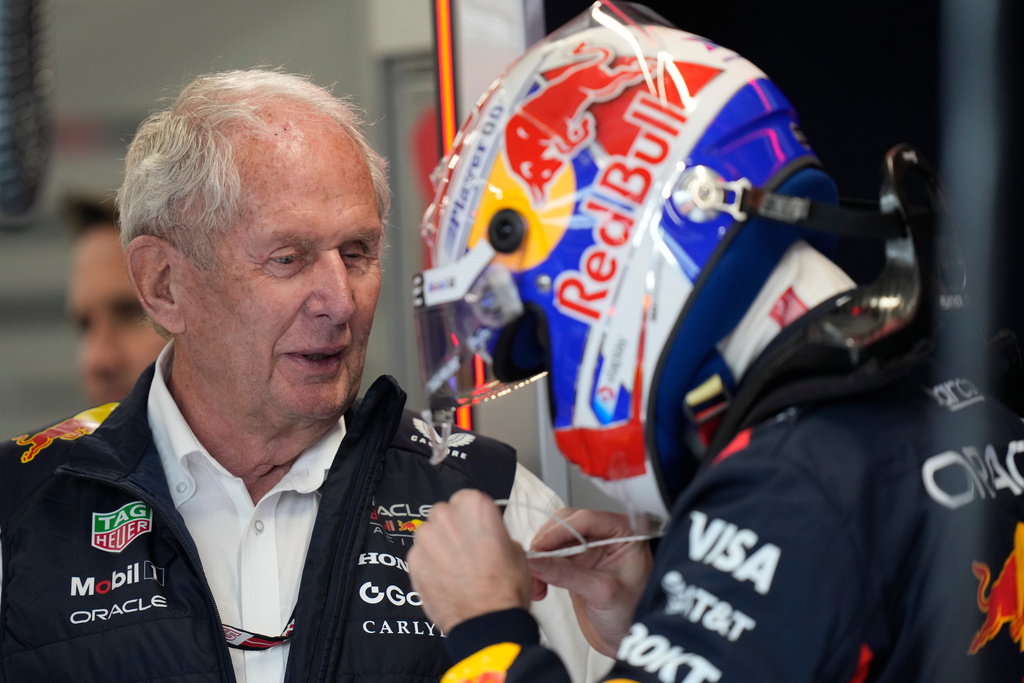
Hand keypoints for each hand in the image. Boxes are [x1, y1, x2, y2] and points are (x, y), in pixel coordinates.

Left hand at [408, 488, 531, 632]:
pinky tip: (443, 580)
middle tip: (466, 551)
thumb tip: (487, 538)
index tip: (475, 529)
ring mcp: (427, 538)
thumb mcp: (515, 550)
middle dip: (452, 529)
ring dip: (438, 546)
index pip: (466, 499)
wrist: (487, 622)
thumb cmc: (505, 588)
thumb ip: (495, 534)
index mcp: (475, 506)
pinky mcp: (413, 561)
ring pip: (429, 534)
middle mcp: (447, 516)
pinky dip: (428, 565)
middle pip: (444, 514)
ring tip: (454, 568)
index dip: (471, 517)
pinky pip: (419, 555)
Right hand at [528, 508, 653, 656]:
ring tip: (536, 582)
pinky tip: (539, 584)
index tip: (540, 546)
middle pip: (566, 523)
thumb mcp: (601, 592)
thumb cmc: (631, 613)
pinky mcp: (575, 559)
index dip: (560, 530)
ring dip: (541, 558)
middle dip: (547, 544)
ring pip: (555, 538)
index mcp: (624, 532)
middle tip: (534, 564)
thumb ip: (567, 574)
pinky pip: (551, 554)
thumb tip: (536, 560)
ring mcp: (590, 545)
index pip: (587, 519)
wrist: (625, 637)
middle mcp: (606, 533)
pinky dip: (541, 567)